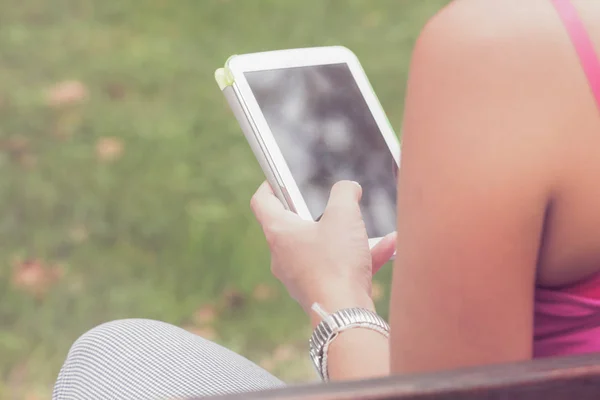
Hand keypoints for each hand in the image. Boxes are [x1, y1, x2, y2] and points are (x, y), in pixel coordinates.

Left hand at [250, 180, 395, 320]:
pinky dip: (358, 257)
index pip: (262, 202)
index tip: (280, 178)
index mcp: (280, 232)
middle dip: (316, 212)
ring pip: (321, 247)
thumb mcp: (344, 216)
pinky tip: (387, 247)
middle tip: (332, 203)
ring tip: (369, 229)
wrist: (344, 315)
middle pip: (293, 225)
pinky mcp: (316, 290)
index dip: (269, 185)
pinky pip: (336, 266)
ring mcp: (298, 275)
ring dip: (346, 236)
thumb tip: (348, 187)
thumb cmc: (336, 264)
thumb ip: (345, 193)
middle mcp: (282, 255)